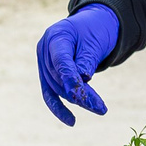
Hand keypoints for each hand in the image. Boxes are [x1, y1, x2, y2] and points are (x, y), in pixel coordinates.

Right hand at [35, 4, 119, 125]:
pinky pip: (50, 93)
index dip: (71, 79)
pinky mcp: (47, 74)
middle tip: (101, 108)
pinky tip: (71, 121)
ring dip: (79, 100)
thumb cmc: (94, 31)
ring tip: (100, 108)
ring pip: (58, 87)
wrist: (91, 25)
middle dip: (81, 94)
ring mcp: (43, 62)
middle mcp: (45, 49)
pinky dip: (60, 108)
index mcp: (56, 35)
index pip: (61, 61)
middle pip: (60, 78)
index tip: (83, 96)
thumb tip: (82, 79)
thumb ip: (87, 59)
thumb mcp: (95, 42)